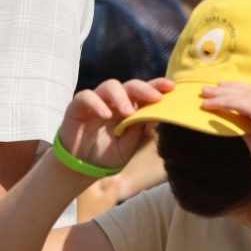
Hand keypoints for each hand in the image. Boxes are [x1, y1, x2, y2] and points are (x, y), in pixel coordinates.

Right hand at [57, 78, 174, 174]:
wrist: (82, 165)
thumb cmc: (107, 155)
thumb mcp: (126, 147)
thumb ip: (137, 131)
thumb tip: (154, 115)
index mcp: (130, 108)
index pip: (144, 92)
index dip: (157, 86)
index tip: (171, 87)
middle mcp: (114, 101)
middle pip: (130, 85)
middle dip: (144, 89)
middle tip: (156, 98)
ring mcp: (96, 100)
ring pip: (110, 86)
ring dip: (121, 97)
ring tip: (128, 112)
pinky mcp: (78, 105)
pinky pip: (86, 96)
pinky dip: (96, 103)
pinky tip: (105, 114)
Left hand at [200, 83, 250, 204]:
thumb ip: (248, 129)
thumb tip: (232, 119)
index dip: (237, 89)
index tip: (218, 89)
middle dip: (227, 89)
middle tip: (205, 90)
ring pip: (248, 97)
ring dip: (224, 95)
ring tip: (205, 97)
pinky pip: (248, 106)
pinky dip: (229, 104)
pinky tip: (215, 106)